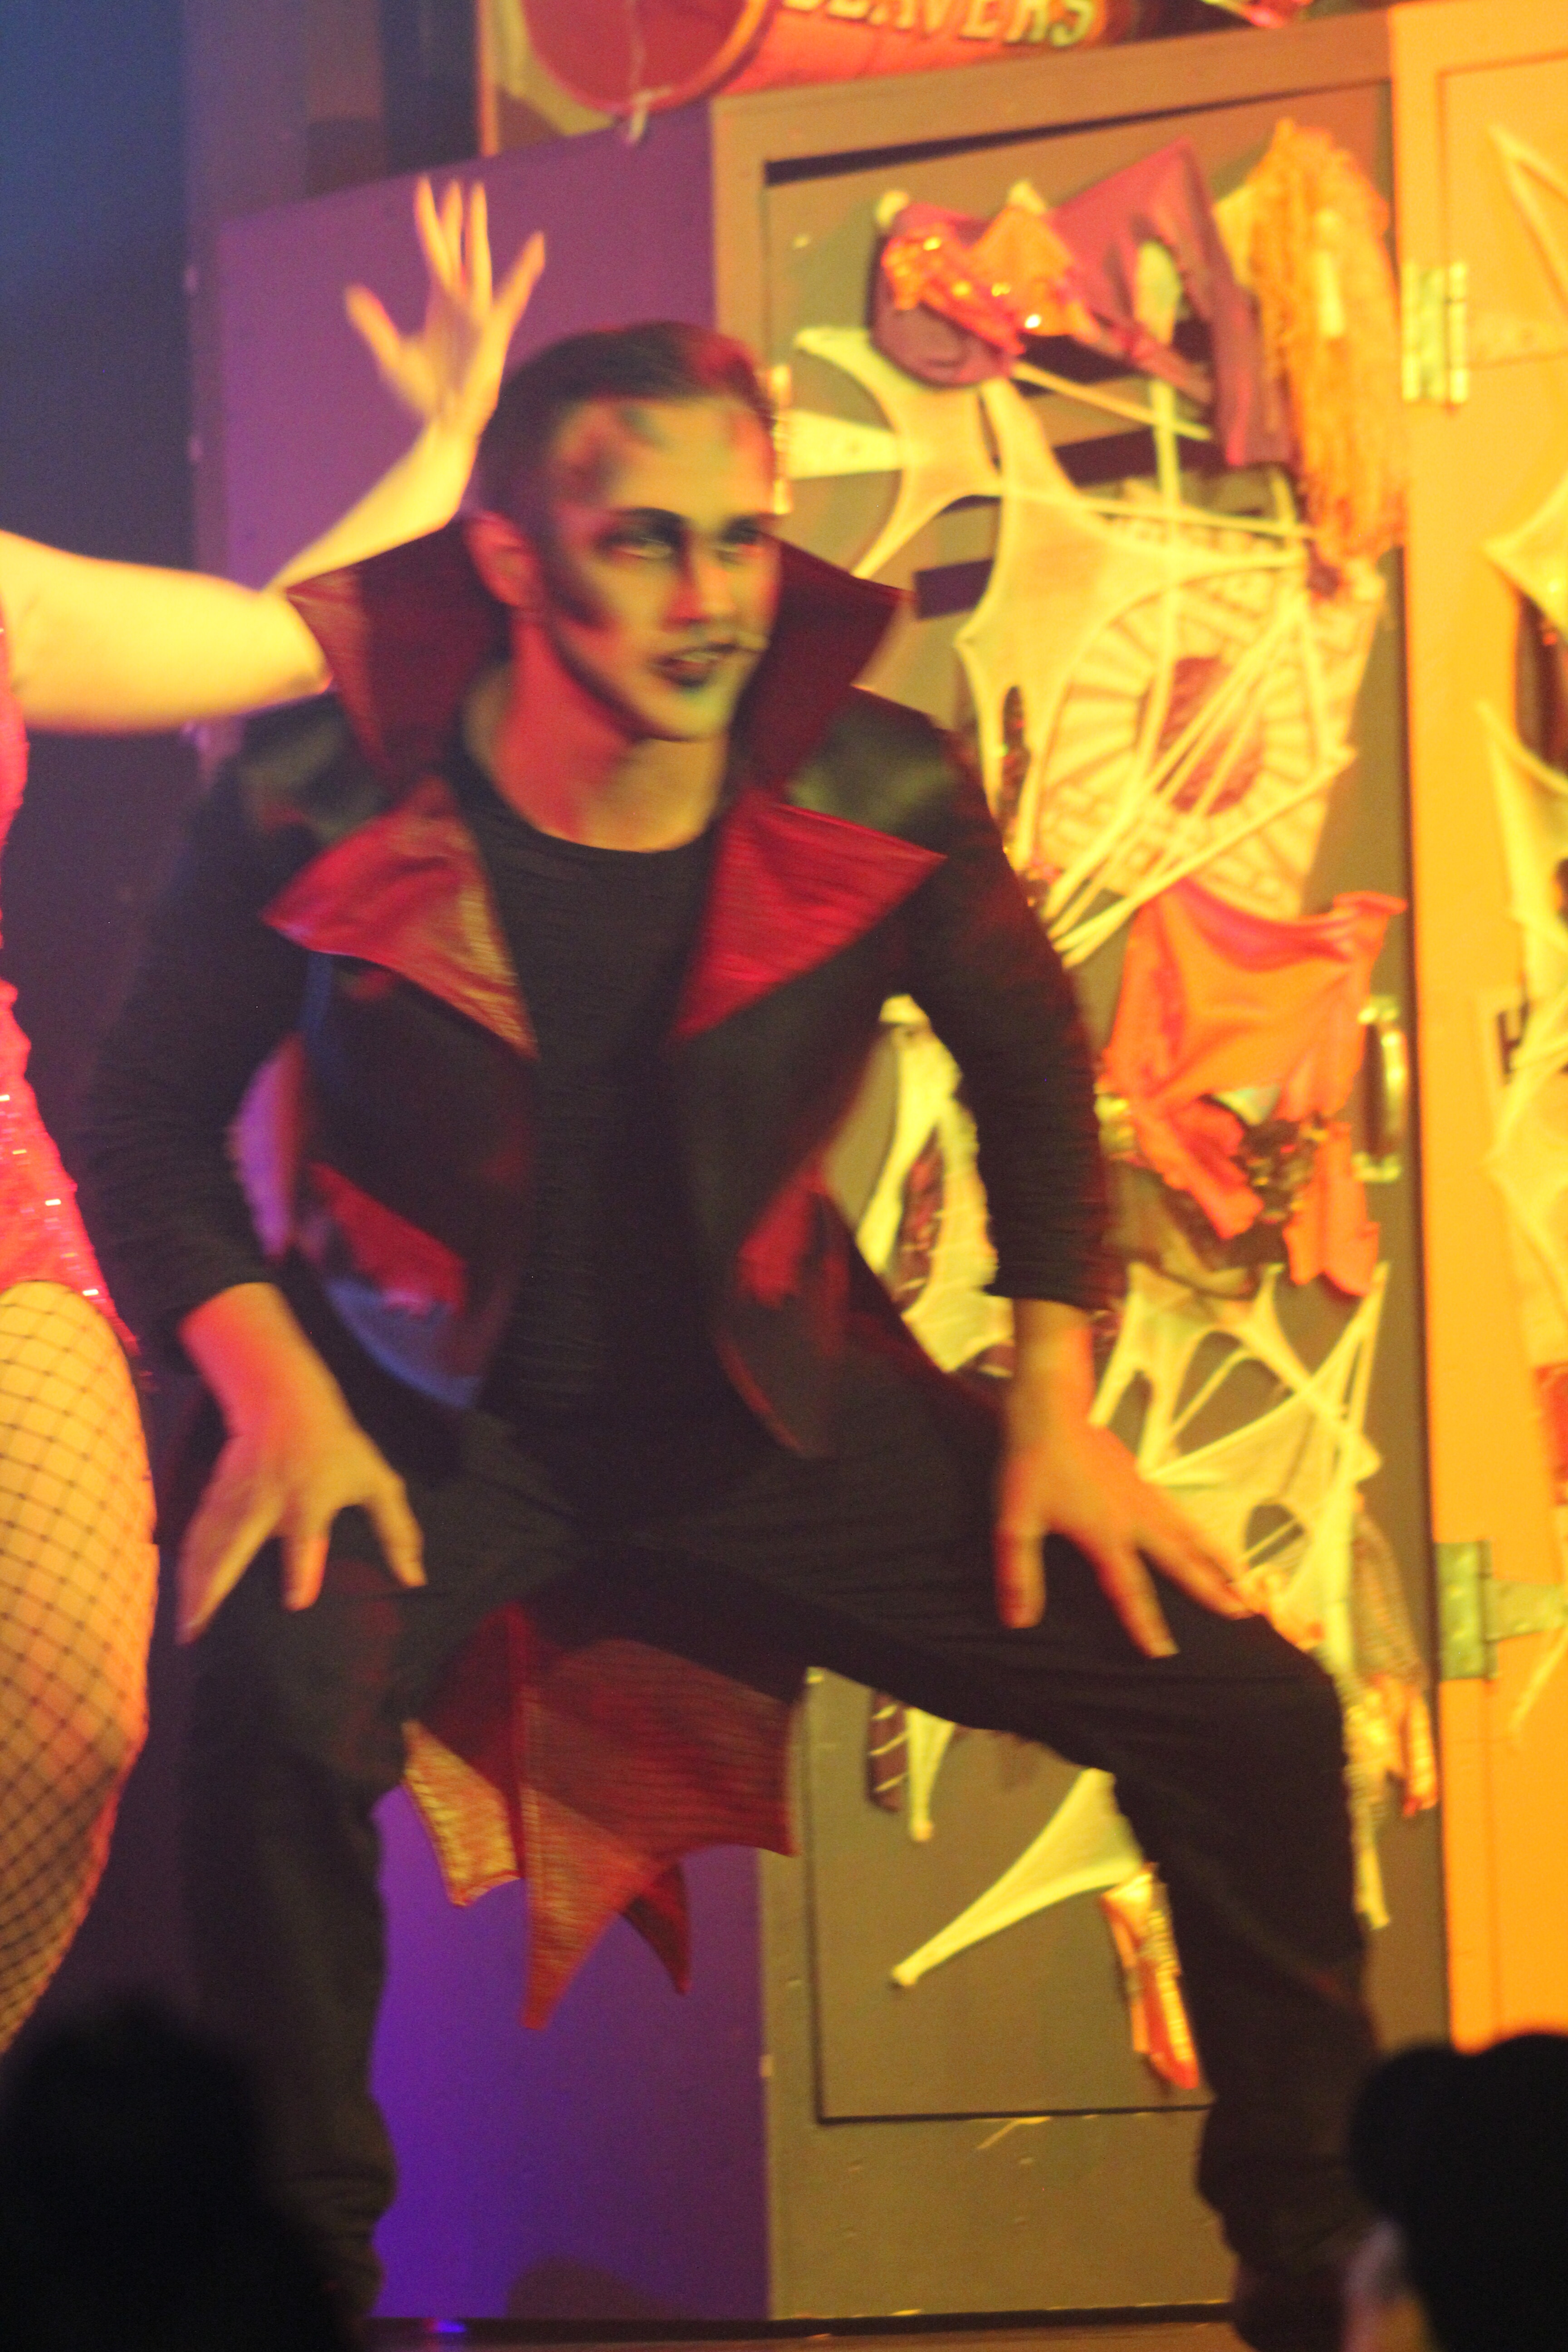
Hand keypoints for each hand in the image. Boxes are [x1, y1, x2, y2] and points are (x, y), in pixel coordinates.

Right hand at [177, 1286, 423, 1641]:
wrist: (284, 1400)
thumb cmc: (338, 1446)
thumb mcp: (376, 1481)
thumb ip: (397, 1530)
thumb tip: (414, 1578)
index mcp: (309, 1501)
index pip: (305, 1539)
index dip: (301, 1569)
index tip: (296, 1602)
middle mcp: (266, 1502)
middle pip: (233, 1548)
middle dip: (212, 1589)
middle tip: (197, 1630)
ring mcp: (237, 1498)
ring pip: (208, 1546)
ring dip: (193, 1586)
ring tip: (186, 1627)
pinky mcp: (218, 1494)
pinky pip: (199, 1533)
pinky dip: (187, 1562)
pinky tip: (182, 1589)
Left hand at [345, 177, 544, 442]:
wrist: (441, 422)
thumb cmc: (420, 393)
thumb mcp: (390, 355)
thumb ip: (373, 324)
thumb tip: (352, 294)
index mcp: (439, 300)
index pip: (434, 250)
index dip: (430, 220)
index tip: (425, 189)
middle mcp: (460, 301)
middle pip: (459, 248)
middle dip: (460, 218)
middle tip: (463, 186)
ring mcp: (477, 314)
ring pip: (480, 263)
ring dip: (479, 232)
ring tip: (482, 202)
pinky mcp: (492, 331)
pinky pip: (510, 298)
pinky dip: (523, 276)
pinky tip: (535, 252)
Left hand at [994, 1405, 1252, 1656]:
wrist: (1049, 1409)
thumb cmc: (1031, 1463)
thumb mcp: (1014, 1521)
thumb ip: (1018, 1574)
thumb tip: (1018, 1620)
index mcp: (1105, 1534)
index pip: (1130, 1590)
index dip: (1145, 1624)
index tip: (1163, 1652)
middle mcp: (1134, 1516)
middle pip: (1182, 1560)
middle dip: (1212, 1589)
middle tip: (1243, 1611)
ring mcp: (1142, 1494)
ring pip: (1190, 1532)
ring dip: (1217, 1556)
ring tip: (1243, 1578)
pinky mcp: (1141, 1476)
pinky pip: (1179, 1510)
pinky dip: (1198, 1528)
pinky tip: (1203, 1536)